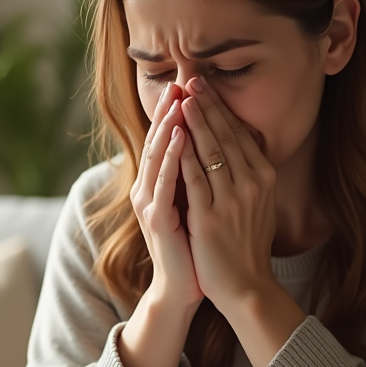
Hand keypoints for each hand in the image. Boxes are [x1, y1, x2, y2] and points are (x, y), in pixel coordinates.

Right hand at [130, 82, 203, 312]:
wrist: (183, 286)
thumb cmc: (194, 247)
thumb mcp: (196, 204)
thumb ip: (198, 176)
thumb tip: (217, 145)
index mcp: (159, 184)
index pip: (168, 138)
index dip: (178, 111)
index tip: (192, 85)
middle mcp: (148, 188)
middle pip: (158, 140)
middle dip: (171, 109)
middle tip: (183, 80)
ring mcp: (149, 202)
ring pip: (158, 154)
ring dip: (168, 124)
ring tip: (180, 97)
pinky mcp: (155, 218)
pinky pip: (164, 180)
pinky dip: (171, 155)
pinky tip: (179, 135)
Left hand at [177, 76, 278, 311]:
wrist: (247, 286)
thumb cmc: (248, 245)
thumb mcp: (259, 203)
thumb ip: (250, 174)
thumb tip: (240, 145)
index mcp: (264, 177)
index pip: (240, 133)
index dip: (221, 108)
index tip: (205, 87)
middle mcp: (252, 184)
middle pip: (226, 135)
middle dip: (207, 105)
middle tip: (191, 79)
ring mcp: (232, 200)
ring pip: (210, 151)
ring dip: (193, 121)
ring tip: (180, 98)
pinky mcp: (210, 217)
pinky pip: (194, 178)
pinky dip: (183, 154)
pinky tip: (173, 136)